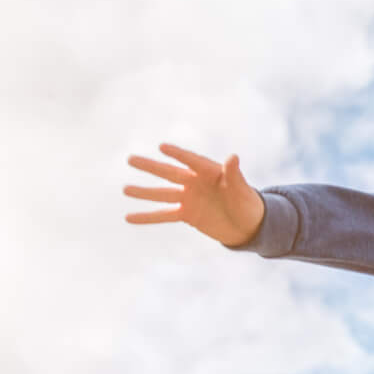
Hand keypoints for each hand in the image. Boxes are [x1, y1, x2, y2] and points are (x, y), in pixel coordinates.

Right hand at [123, 143, 265, 246]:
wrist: (248, 226)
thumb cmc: (248, 203)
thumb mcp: (242, 190)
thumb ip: (234, 174)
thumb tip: (233, 156)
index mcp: (209, 172)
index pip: (191, 161)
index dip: (179, 154)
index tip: (163, 147)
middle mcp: (194, 182)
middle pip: (169, 173)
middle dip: (151, 167)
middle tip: (130, 159)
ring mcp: (188, 198)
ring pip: (162, 194)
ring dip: (144, 192)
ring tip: (125, 190)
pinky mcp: (186, 214)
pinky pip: (164, 215)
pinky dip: (147, 217)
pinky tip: (129, 218)